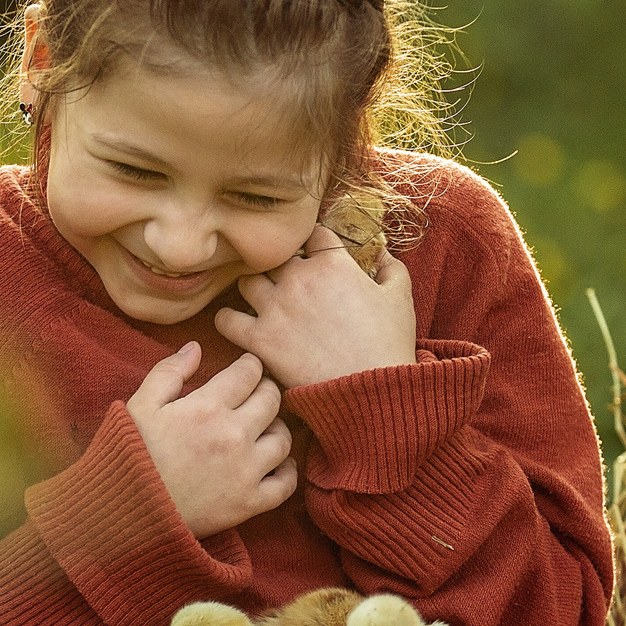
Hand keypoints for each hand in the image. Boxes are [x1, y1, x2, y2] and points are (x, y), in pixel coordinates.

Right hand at [126, 342, 297, 537]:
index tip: (247, 369)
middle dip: (266, 391)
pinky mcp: (249, 503)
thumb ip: (169, 372)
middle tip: (257, 394)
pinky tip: (277, 464)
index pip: (248, 373)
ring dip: (277, 428)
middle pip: (272, 400)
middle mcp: (234, 435)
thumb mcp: (141, 405)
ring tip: (266, 427)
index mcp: (207, 407)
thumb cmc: (130, 455)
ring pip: (284, 439)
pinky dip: (287, 471)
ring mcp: (245, 471)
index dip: (250, 365)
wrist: (126, 511)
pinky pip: (286, 484)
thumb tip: (195, 347)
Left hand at [213, 222, 416, 388]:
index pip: (313, 233)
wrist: (371, 392)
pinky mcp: (259, 340)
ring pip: (246, 279)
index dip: (315, 242)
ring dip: (253, 285)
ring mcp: (275, 308)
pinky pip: (225, 320)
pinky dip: (227, 319)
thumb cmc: (388, 345)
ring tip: (262, 298)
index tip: (317, 255)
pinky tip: (238, 324)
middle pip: (276, 255)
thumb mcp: (400, 298)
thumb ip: (391, 266)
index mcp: (332, 264)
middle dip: (282, 263)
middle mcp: (298, 279)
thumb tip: (380, 252)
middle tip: (289, 280)